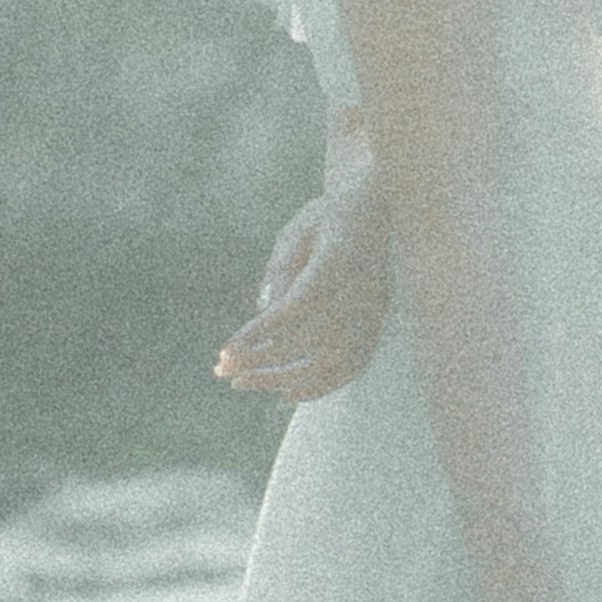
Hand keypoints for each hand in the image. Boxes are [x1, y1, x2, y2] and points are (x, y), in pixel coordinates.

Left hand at [215, 178, 392, 399]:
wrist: (377, 209)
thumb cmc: (329, 215)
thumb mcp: (298, 228)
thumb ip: (281, 266)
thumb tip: (264, 311)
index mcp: (337, 261)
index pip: (295, 307)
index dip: (260, 333)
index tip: (227, 349)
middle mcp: (359, 292)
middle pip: (307, 341)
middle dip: (261, 361)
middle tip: (223, 370)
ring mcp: (371, 313)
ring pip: (326, 363)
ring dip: (282, 379)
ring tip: (243, 382)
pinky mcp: (375, 326)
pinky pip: (348, 369)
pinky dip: (317, 386)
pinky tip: (285, 392)